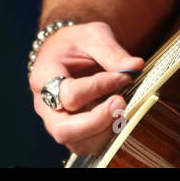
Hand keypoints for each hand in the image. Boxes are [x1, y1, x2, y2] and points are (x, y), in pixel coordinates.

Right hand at [28, 21, 144, 156]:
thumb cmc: (76, 43)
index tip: (124, 76)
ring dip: (104, 131)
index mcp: (44, 76)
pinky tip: (118, 117)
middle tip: (121, 103)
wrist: (65, 51)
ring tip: (122, 109)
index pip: (69, 94)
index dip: (99, 87)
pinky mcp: (71, 130)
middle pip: (63, 129)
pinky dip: (106, 136)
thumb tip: (135, 66)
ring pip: (76, 143)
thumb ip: (112, 51)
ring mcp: (56, 120)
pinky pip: (86, 145)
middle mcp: (45, 105)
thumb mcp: (92, 35)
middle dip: (97, 121)